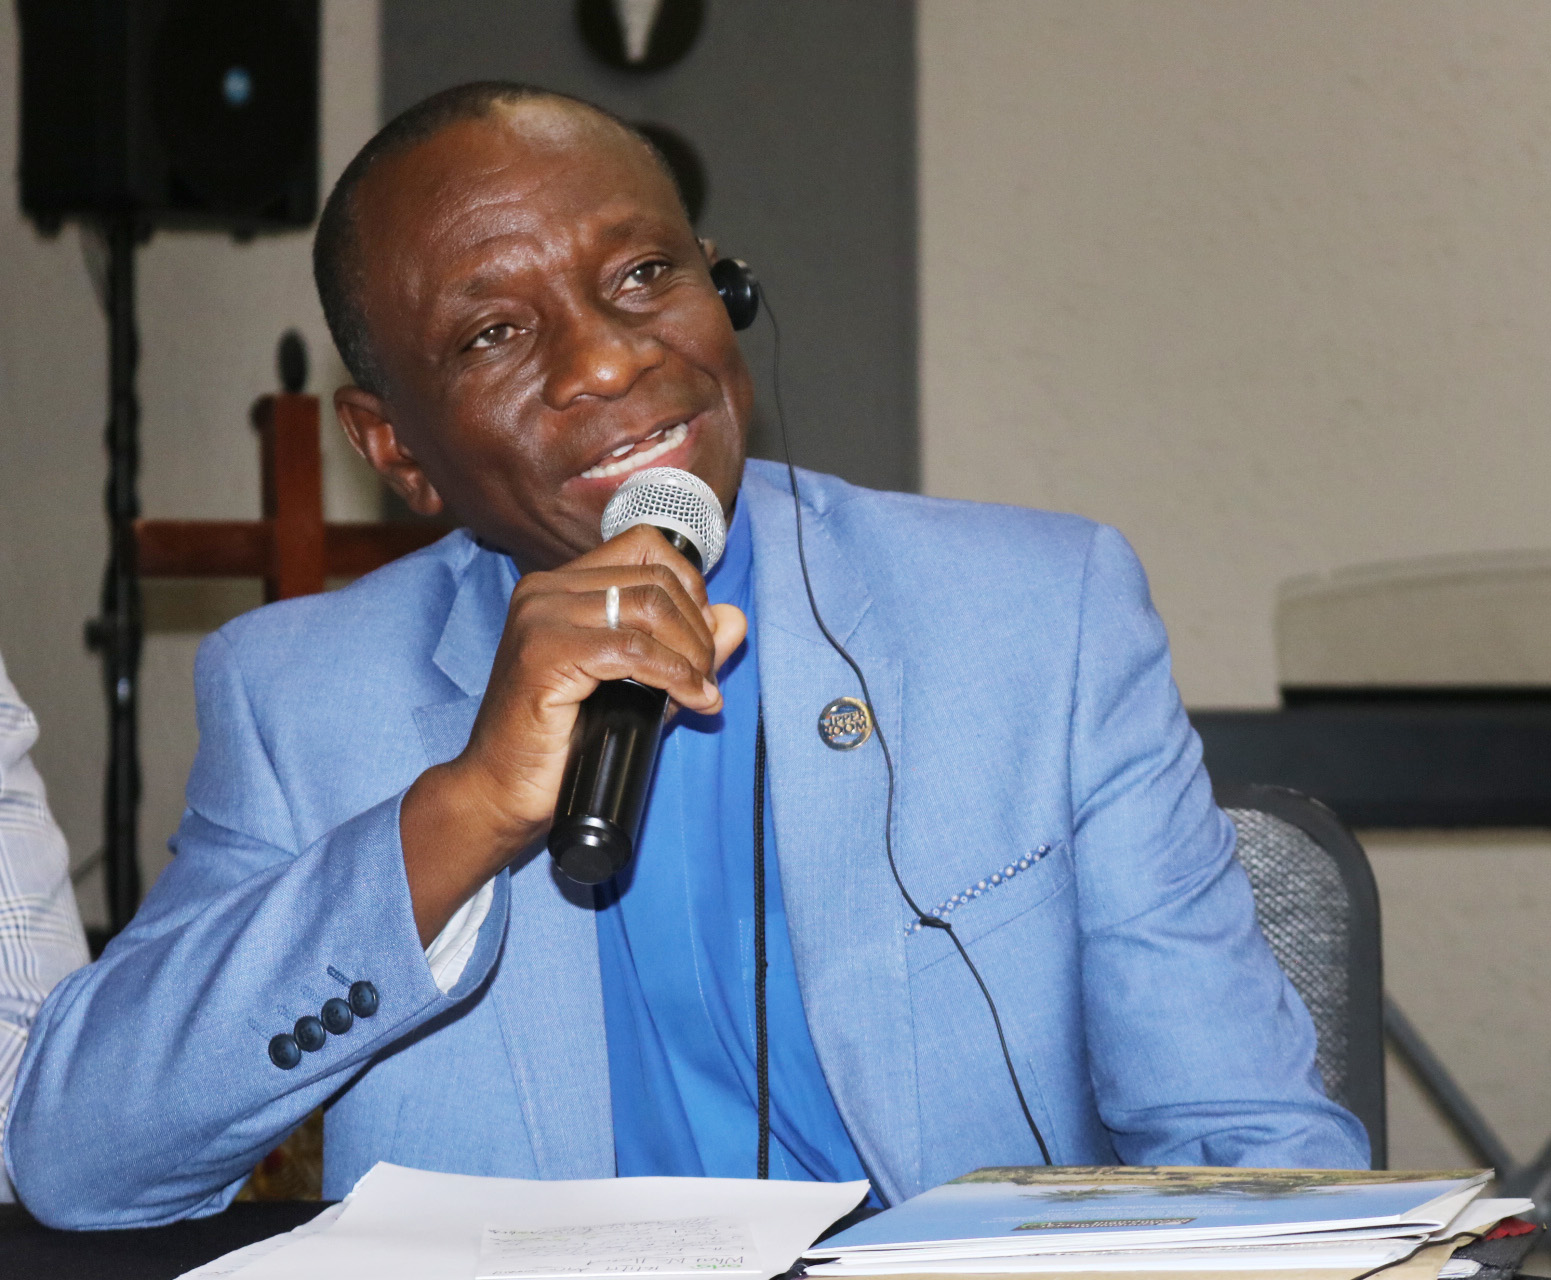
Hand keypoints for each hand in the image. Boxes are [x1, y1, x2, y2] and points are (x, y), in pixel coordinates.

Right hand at [401, 525, 746, 942]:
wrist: (502, 792)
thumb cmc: (564, 743)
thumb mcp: (640, 686)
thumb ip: (683, 648)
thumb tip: (735, 618)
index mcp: (561, 585)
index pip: (646, 545)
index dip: (690, 586)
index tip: (702, 637)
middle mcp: (545, 590)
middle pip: (657, 579)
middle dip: (699, 630)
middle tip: (706, 677)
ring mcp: (541, 617)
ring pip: (651, 607)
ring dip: (692, 653)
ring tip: (700, 691)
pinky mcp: (544, 654)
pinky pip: (634, 650)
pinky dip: (676, 675)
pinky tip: (691, 700)